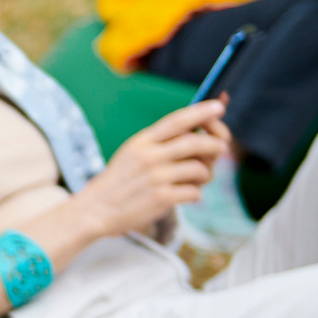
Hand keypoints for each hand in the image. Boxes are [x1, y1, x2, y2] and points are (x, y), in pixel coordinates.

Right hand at [76, 99, 231, 239]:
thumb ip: (160, 143)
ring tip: (196, 179)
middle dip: (215, 144)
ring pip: (200, 169)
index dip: (201, 112)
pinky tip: (183, 195)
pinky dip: (194, 194)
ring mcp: (157, 177)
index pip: (177, 121)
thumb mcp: (132, 153)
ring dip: (205, 174)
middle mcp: (150, 156)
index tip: (219, 106)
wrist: (96, 210)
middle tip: (221, 148)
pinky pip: (195, 192)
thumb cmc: (120, 181)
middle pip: (195, 142)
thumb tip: (199, 133)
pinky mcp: (162, 198)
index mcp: (143, 141)